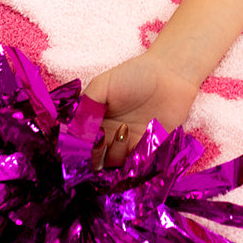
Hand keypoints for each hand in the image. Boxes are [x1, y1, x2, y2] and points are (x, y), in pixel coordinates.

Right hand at [81, 51, 200, 168]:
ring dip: (114, 152)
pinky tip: (137, 141)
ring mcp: (127, 147)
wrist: (171, 76)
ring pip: (112, 164)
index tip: (80, 139)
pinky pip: (135, 167)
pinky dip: (133, 159)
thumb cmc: (135, 75)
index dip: (76, 145)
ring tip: (124, 130)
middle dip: (93, 153)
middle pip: (92, 159)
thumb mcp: (102, 85)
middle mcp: (107, 138)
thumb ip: (85, 105)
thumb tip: (71, 130)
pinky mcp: (146, 153)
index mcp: (93, 122)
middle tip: (101, 136)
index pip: (77, 142)